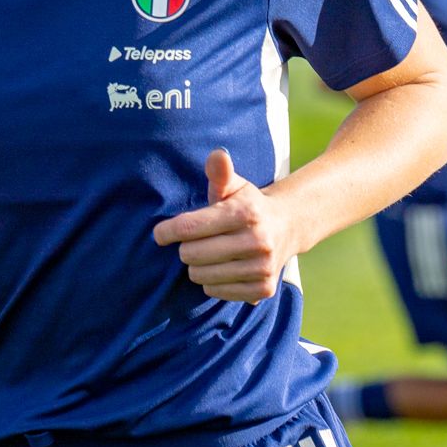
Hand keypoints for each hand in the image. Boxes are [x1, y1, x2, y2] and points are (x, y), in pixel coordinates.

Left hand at [151, 149, 301, 303]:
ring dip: (197, 267)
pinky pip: (216, 292)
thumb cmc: (247, 204)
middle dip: (185, 248)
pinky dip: (212, 282)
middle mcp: (258, 241)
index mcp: (245, 213)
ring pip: (201, 276)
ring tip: (208, 255)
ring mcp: (262, 267)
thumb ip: (220, 172)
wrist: (287, 227)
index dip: (167, 232)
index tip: (160, 234)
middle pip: (191, 255)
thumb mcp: (234, 185)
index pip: (189, 228)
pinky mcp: (263, 288)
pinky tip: (222, 268)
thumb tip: (217, 154)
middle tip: (193, 242)